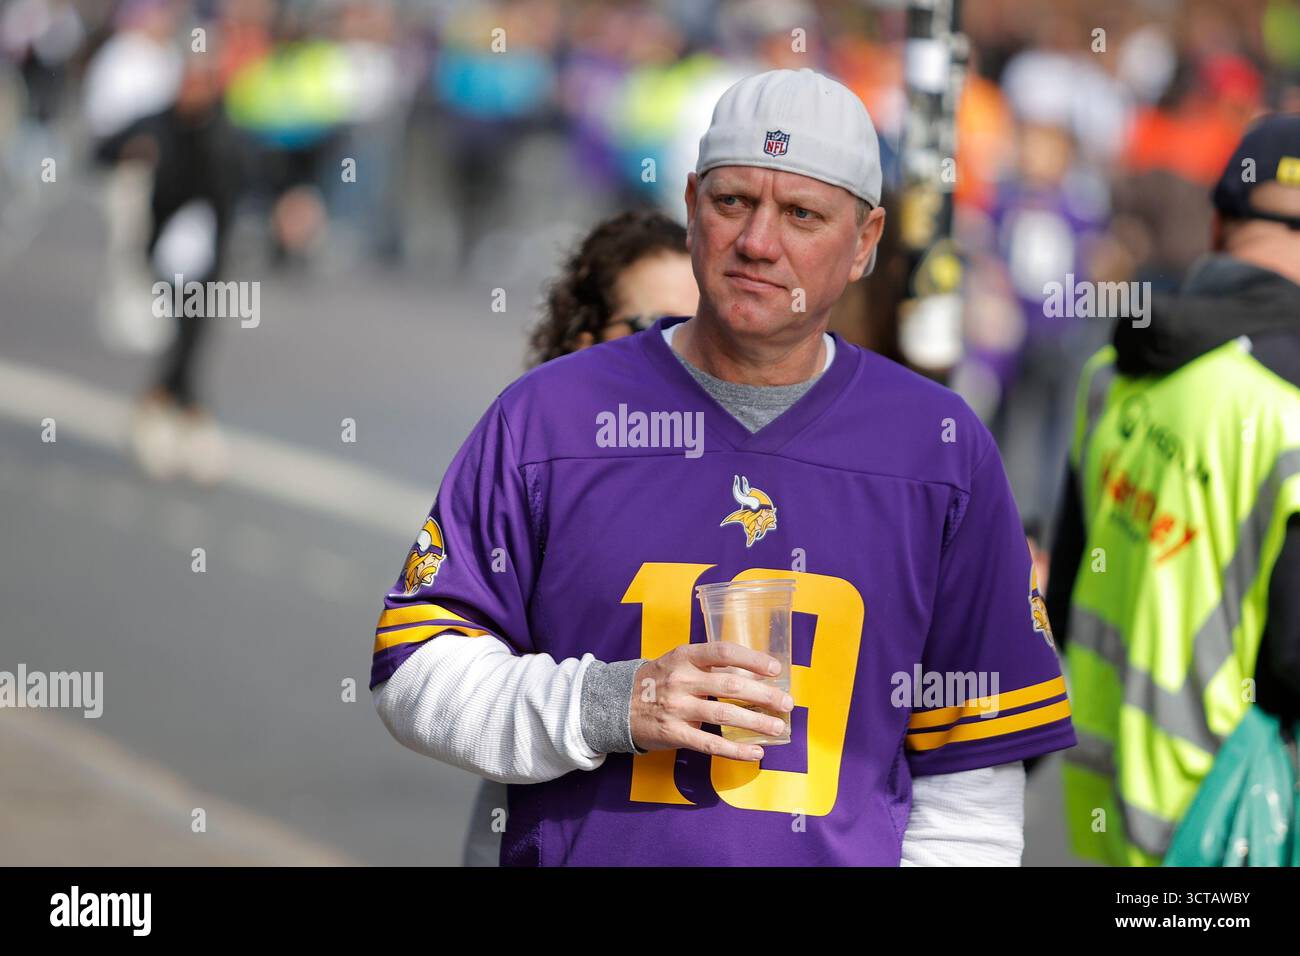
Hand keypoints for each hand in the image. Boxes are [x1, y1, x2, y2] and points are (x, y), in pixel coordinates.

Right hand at [629, 642, 793, 760]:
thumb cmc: (657, 681)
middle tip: (786, 703)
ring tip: (778, 728)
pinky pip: (710, 744)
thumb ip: (708, 666)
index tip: (775, 669)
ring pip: (725, 714)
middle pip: (731, 685)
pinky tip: (755, 753)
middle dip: (764, 695)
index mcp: (685, 656)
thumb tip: (752, 675)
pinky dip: (736, 750)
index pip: (723, 652)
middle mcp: (681, 679)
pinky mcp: (674, 733)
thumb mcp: (677, 662)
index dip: (752, 659)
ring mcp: (677, 707)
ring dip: (756, 723)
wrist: (617, 704)